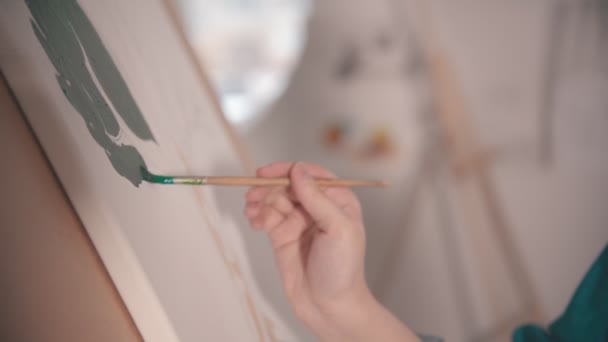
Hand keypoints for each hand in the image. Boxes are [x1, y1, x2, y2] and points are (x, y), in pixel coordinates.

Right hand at [245, 162, 419, 340]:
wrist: (328, 306)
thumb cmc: (342, 268)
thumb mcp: (337, 228)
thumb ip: (317, 198)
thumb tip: (298, 170)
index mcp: (338, 200)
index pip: (310, 175)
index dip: (287, 170)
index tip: (266, 173)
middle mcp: (318, 208)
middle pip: (288, 185)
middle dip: (268, 188)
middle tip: (252, 195)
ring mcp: (298, 221)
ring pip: (274, 199)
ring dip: (259, 201)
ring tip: (251, 211)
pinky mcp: (282, 235)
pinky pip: (266, 216)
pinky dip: (257, 215)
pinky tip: (253, 221)